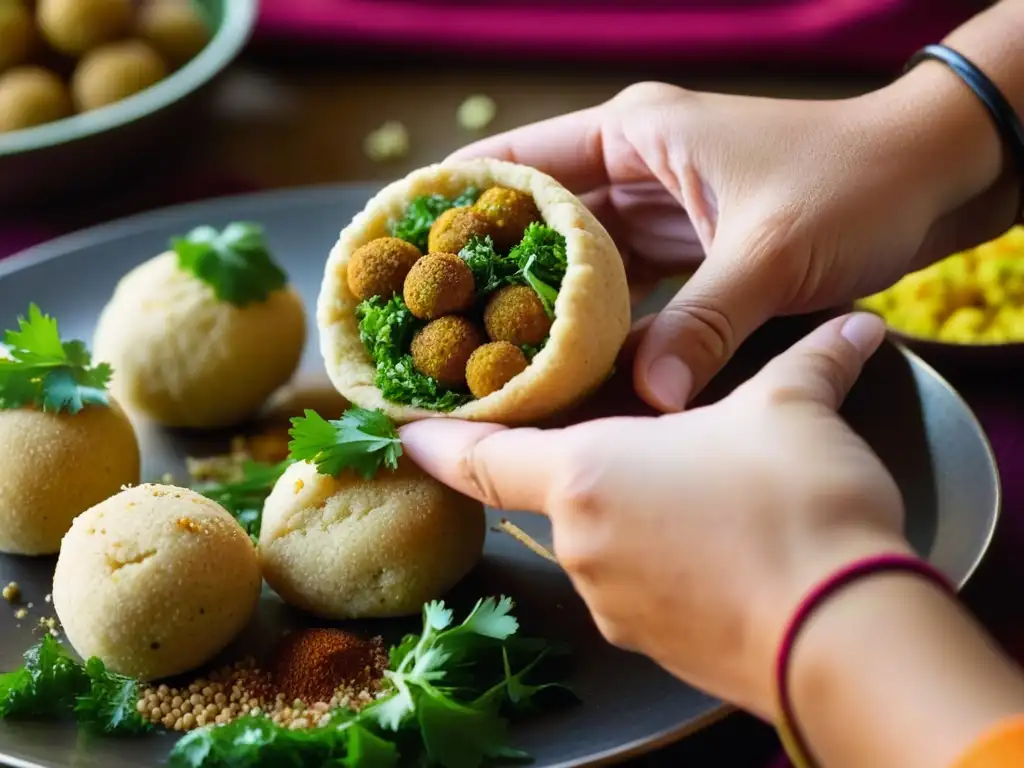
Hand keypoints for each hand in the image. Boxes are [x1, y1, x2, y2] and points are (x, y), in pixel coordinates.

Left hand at [401, 312, 908, 717]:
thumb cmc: (795, 505)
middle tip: (641, 436)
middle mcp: (582, 545)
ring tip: (703, 490)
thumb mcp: (794, 410)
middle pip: (559, 493)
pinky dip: (665, 560)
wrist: (846, 636)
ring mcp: (615, 607)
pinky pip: (642, 587)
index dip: (438, 439)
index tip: (402, 430)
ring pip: (605, 541)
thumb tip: (854, 329)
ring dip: (635, 512)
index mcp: (584, 476)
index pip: (481, 457)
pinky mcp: (657, 647)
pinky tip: (723, 544)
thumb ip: (810, 361)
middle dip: (592, 464)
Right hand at [449, 71, 1018, 411]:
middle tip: (432, 319)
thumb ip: (704, 322)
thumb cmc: (855, 186)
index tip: (401, 245)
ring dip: (538, 298)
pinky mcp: (687, 247)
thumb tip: (650, 398)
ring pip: (577, 256)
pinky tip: (562, 359)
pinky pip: (622, 284)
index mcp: (636, 134)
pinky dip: (595, 317)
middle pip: (538, 216)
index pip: (518, 160)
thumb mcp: (772, 252)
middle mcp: (635, 166)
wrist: (933, 180)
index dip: (458, 200)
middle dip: (488, 264)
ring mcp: (659, 209)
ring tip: (479, 348)